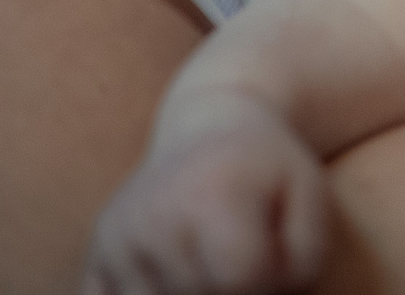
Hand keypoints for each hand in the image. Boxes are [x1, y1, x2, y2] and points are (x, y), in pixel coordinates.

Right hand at [84, 95, 329, 294]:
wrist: (208, 126)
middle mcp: (153, 216)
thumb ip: (304, 260)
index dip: (270, 285)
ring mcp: (116, 238)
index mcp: (212, 196)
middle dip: (234, 293)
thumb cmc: (268, 169)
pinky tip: (174, 273)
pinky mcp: (95, 255)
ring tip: (211, 264)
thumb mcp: (309, 199)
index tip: (278, 261)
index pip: (240, 281)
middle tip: (244, 260)